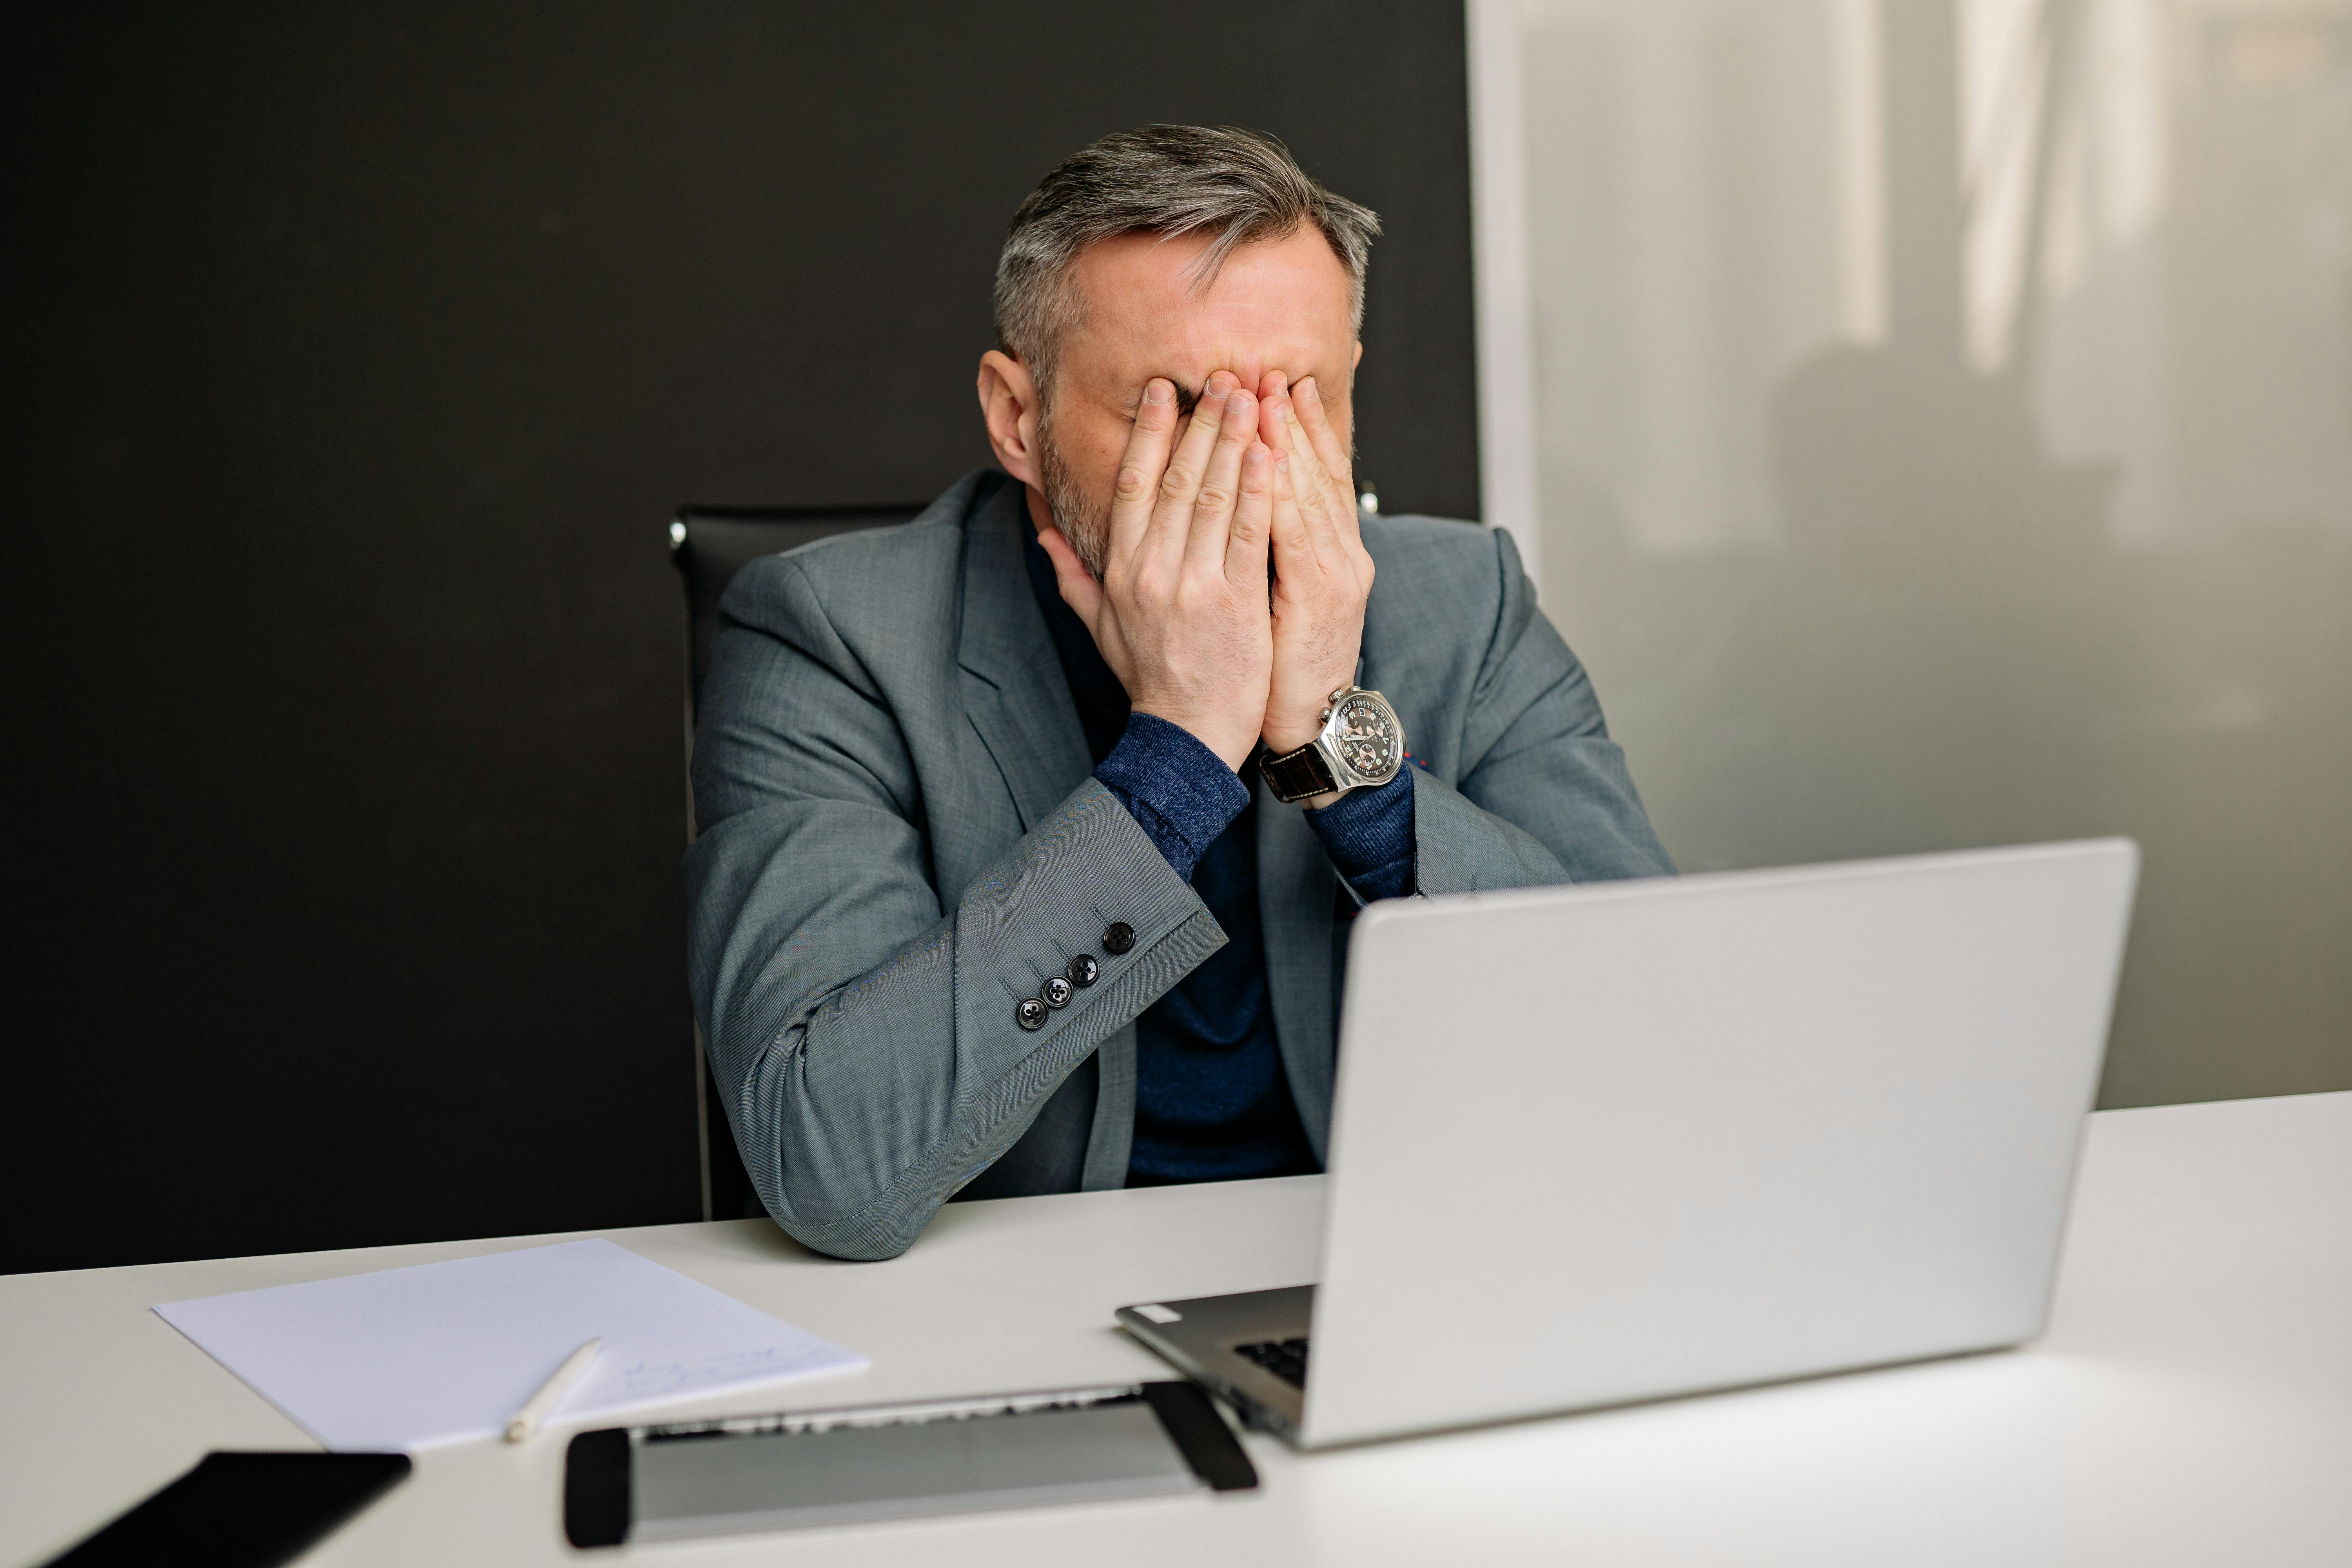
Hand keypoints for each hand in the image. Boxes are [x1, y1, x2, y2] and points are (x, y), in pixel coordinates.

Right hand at [1035, 373, 1274, 770]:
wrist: (1187, 733)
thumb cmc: (1149, 678)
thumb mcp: (1100, 626)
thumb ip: (1072, 576)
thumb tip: (1043, 532)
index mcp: (1122, 570)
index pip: (1134, 485)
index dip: (1149, 432)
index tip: (1164, 390)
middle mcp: (1155, 571)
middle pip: (1177, 479)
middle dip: (1200, 422)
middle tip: (1220, 376)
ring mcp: (1195, 586)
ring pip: (1215, 497)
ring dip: (1234, 441)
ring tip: (1251, 396)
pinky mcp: (1237, 603)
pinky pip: (1250, 535)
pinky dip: (1260, 491)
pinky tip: (1271, 453)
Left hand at [1255, 372, 1374, 780]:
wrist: (1311, 721)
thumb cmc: (1283, 662)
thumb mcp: (1281, 598)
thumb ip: (1267, 550)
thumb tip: (1241, 508)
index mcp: (1329, 551)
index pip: (1317, 475)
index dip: (1301, 428)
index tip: (1280, 384)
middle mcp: (1341, 553)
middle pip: (1316, 471)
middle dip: (1289, 418)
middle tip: (1267, 369)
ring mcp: (1336, 572)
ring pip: (1309, 491)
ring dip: (1287, 440)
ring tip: (1265, 393)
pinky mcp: (1319, 596)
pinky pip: (1297, 534)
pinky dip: (1282, 493)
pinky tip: (1266, 458)